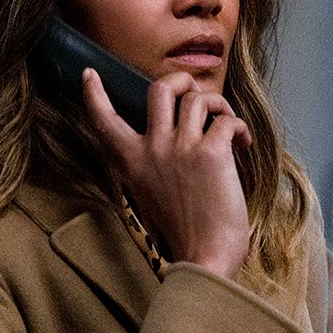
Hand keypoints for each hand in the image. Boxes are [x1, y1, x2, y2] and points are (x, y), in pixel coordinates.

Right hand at [83, 68, 251, 279]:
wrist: (203, 258)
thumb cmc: (183, 236)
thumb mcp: (149, 199)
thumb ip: (151, 169)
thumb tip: (171, 147)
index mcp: (132, 163)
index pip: (104, 121)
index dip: (94, 94)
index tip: (90, 74)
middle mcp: (153, 148)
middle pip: (160, 88)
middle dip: (183, 81)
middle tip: (196, 93)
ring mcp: (181, 147)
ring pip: (198, 98)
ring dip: (218, 104)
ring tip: (227, 122)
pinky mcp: (212, 152)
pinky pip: (227, 120)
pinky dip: (238, 127)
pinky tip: (242, 144)